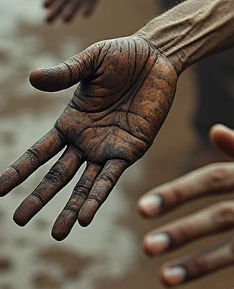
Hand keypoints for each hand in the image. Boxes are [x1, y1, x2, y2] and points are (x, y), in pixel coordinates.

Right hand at [0, 36, 177, 239]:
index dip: (19, 169)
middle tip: (18, 221)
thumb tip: (32, 78)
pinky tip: (86, 216)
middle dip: (38, 197)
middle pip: (57, 175)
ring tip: (57, 233)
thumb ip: (65, 74)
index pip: (39, 151)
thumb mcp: (91, 61)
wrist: (159, 56)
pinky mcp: (131, 149)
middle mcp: (86, 140)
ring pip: (84, 185)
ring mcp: (108, 148)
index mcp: (71, 121)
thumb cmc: (123, 55)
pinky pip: (112, 177)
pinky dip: (98, 196)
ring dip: (71, 208)